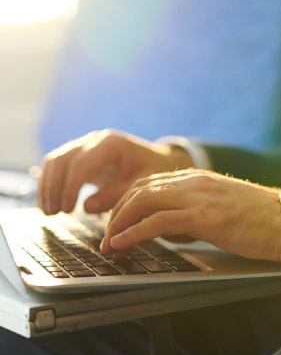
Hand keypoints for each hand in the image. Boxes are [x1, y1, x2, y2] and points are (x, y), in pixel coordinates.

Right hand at [38, 130, 192, 214]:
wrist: (159, 161)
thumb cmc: (153, 171)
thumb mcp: (142, 184)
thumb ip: (117, 195)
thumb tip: (85, 207)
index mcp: (111, 144)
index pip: (81, 163)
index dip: (70, 187)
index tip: (67, 210)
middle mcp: (94, 141)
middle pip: (62, 159)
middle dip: (54, 187)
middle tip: (54, 213)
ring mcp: (85, 146)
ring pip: (54, 161)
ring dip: (48, 186)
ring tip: (50, 212)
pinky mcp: (80, 157)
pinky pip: (57, 167)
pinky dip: (50, 184)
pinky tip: (51, 204)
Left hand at [100, 169, 280, 261]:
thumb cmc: (263, 220)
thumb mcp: (223, 210)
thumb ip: (196, 214)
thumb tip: (170, 231)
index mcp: (200, 179)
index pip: (150, 183)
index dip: (126, 203)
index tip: (117, 224)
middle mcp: (195, 182)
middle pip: (139, 189)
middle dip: (116, 213)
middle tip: (106, 238)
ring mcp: (199, 197)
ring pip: (142, 200)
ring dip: (118, 224)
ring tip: (108, 245)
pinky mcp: (205, 217)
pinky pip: (157, 221)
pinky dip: (133, 232)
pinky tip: (121, 244)